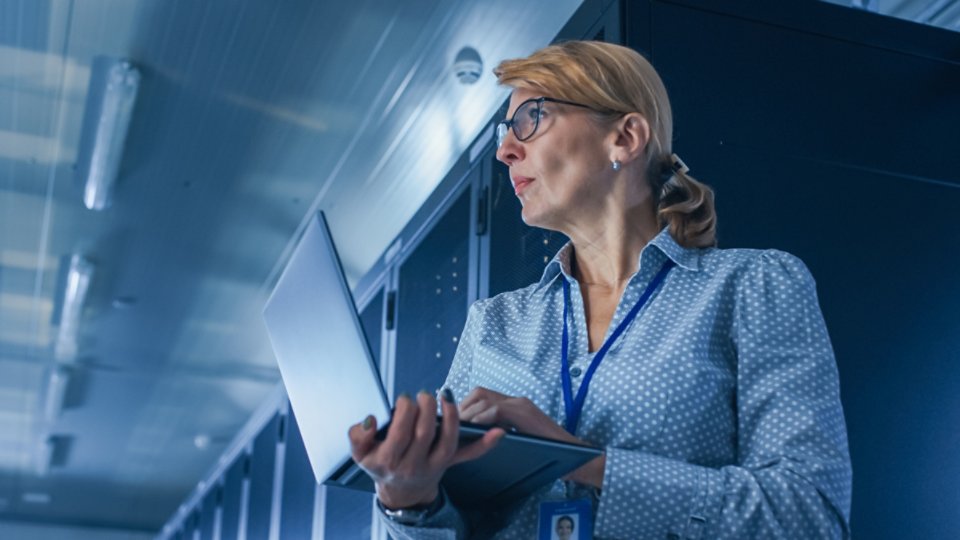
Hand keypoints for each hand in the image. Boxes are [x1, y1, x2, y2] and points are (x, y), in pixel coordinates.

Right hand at [348, 389, 503, 508]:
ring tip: (445, 395)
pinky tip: (498, 431)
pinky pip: (469, 454)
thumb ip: (358, 435)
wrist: (400, 491)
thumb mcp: (360, 453)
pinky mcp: (450, 462)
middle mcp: (414, 464)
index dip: (404, 411)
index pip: (400, 432)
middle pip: (424, 434)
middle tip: (423, 394)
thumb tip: (371, 419)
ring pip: (447, 441)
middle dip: (425, 408)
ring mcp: (434, 464)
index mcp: (390, 460)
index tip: (405, 398)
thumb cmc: (380, 464)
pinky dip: (485, 444)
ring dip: (450, 416)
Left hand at [458, 386, 605, 488]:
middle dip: (462, 407)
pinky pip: (496, 409)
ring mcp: (522, 405)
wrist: (575, 456)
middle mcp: (517, 401)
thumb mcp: (518, 438)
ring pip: (484, 399)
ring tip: (459, 427)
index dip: (465, 405)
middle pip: (479, 393)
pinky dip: (482, 418)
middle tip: (451, 423)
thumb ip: (502, 431)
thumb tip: (475, 436)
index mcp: (514, 406)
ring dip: (468, 413)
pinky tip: (473, 428)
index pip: (482, 396)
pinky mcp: (525, 414)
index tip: (453, 419)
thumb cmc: (547, 452)